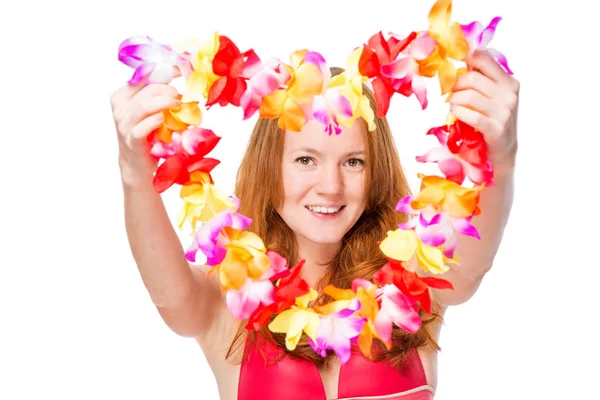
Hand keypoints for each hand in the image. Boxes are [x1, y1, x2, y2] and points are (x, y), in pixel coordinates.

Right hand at [110, 77, 180, 185]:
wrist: (137, 163)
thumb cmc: (147, 134)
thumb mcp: (149, 111)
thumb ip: (157, 95)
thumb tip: (181, 78)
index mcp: (122, 96)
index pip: (144, 76)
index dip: (165, 71)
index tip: (181, 70)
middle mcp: (121, 109)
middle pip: (147, 91)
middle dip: (168, 91)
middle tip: (181, 97)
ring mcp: (124, 126)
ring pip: (143, 107)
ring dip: (165, 103)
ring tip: (178, 105)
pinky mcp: (132, 142)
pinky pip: (141, 129)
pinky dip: (153, 122)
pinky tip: (163, 120)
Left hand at [449, 49, 519, 171]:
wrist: (502, 151)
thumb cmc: (492, 120)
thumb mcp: (492, 96)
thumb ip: (482, 78)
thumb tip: (465, 55)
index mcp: (509, 82)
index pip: (485, 59)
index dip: (467, 60)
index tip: (459, 68)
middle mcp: (509, 95)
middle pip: (472, 79)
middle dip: (456, 85)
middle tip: (452, 93)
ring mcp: (504, 113)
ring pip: (469, 96)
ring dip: (454, 100)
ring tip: (453, 106)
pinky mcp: (495, 129)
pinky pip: (471, 116)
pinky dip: (458, 113)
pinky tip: (455, 113)